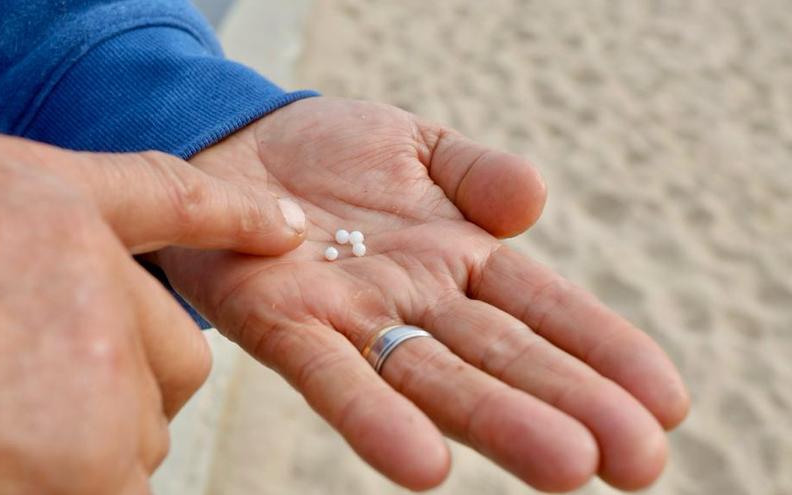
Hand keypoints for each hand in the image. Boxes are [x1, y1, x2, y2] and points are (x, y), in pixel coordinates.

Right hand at [0, 133, 303, 493]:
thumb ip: (57, 215)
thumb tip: (146, 245)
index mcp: (58, 220)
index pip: (174, 207)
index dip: (232, 219)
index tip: (282, 230)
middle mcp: (100, 306)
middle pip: (166, 366)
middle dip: (121, 385)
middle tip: (26, 385)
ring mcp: (97, 403)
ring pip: (132, 444)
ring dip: (80, 450)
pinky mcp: (83, 475)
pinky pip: (109, 482)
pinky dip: (64, 477)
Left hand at [158, 97, 689, 491]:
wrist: (237, 150)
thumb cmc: (334, 153)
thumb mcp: (418, 145)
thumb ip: (478, 172)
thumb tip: (531, 203)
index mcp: (459, 260)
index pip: (544, 308)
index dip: (604, 351)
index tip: (667, 403)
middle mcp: (416, 304)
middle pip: (502, 356)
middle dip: (571, 405)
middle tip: (642, 463)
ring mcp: (354, 320)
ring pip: (433, 378)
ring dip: (496, 422)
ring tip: (567, 465)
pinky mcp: (283, 326)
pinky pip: (332, 376)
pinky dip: (375, 418)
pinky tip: (424, 463)